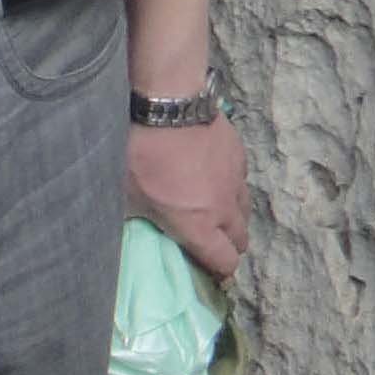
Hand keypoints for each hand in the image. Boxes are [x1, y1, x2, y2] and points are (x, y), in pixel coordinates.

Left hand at [127, 113, 249, 282]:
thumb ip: (141, 220)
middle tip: (209, 238)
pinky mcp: (239, 156)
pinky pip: (242, 182)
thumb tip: (136, 231)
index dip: (218, 270)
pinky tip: (215, 177)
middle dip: (228, 246)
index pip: (225, 263)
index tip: (206, 267)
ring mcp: (235, 180)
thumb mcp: (128, 196)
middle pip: (241, 241)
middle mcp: (223, 208)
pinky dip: (232, 187)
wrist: (169, 105)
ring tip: (214, 210)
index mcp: (198, 225)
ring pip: (245, 211)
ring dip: (233, 218)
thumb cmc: (142, 154)